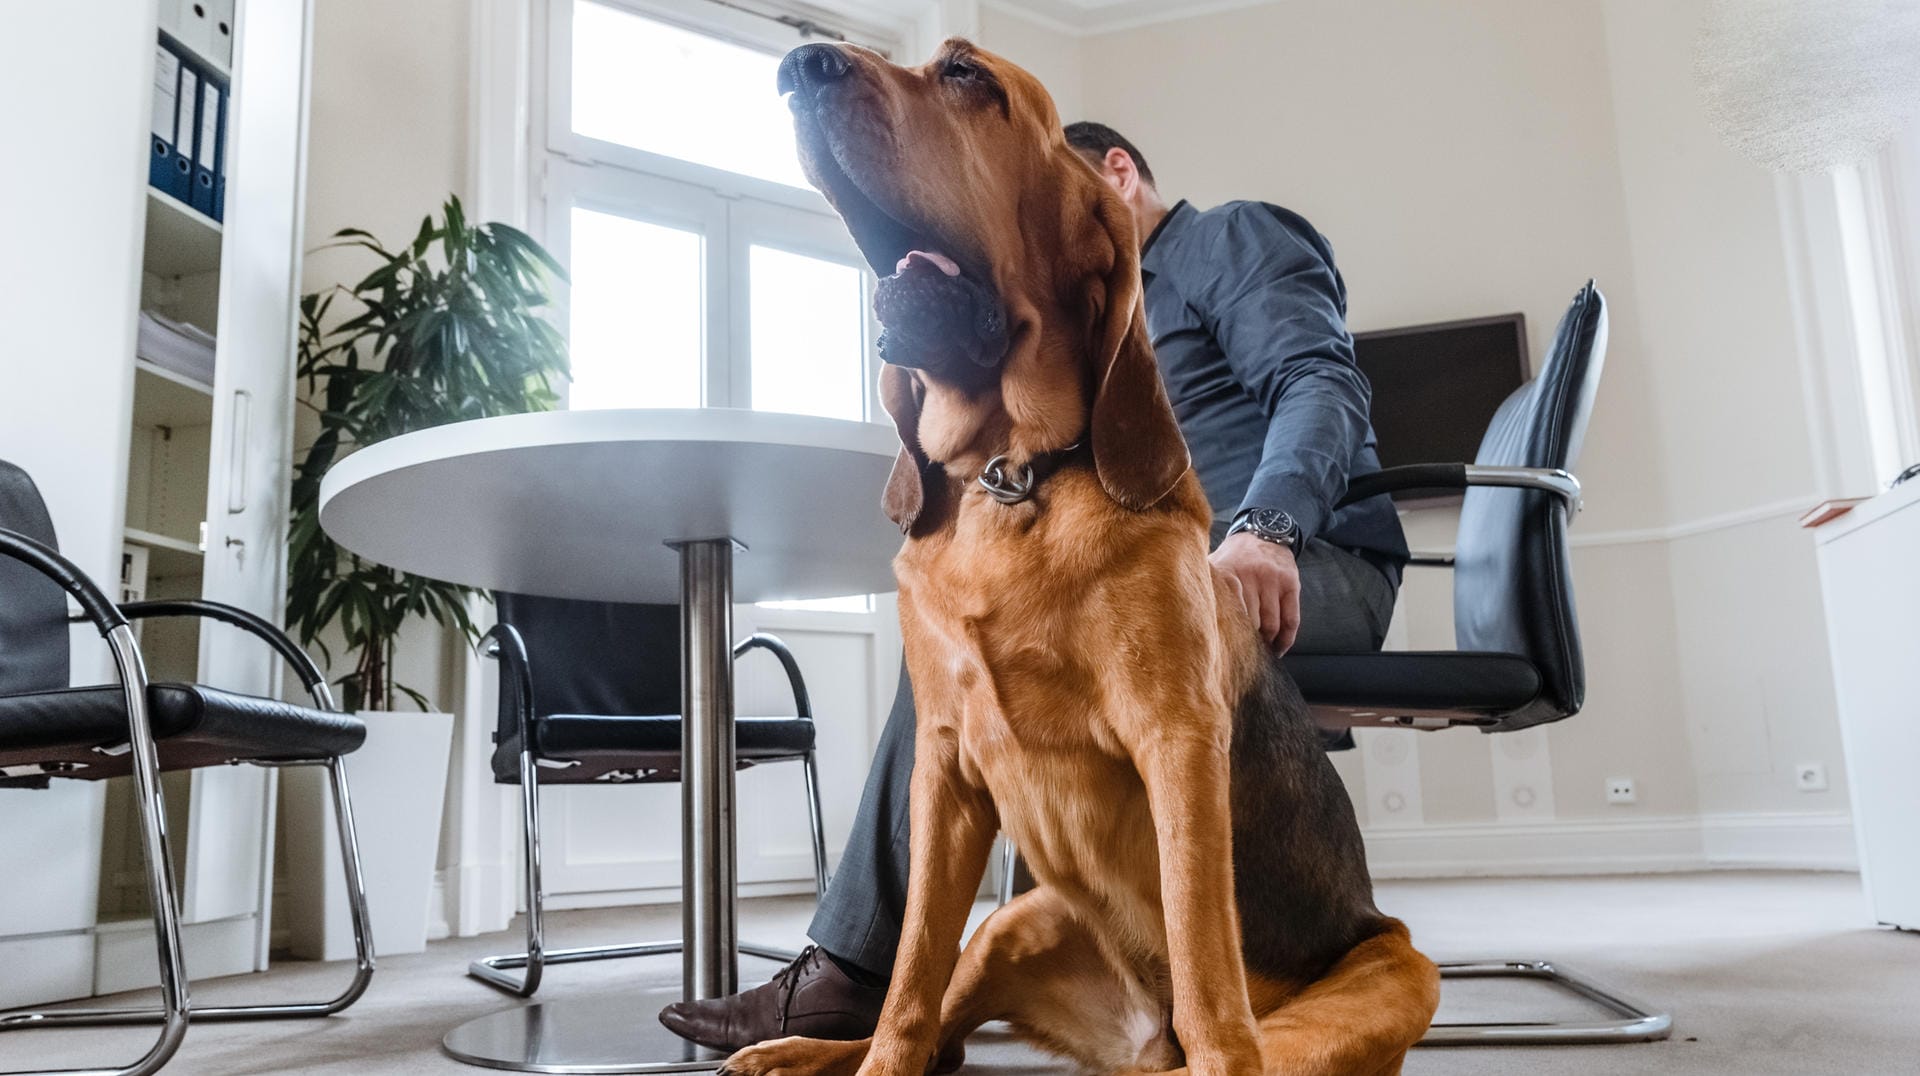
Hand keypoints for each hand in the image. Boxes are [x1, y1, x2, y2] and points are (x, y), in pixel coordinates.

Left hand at [1211, 531, 1301, 653]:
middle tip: (1241, 659)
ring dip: (1267, 645)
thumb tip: (1184, 621)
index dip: (1227, 639)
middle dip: (1247, 644)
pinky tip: (1279, 649)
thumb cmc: (1232, 559)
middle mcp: (1250, 575)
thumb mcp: (1214, 566)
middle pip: (1250, 624)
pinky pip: (1291, 620)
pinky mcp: (1290, 583)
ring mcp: (1272, 579)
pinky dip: (1286, 640)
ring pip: (1272, 625)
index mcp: (1226, 575)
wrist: (1262, 532)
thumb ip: (1203, 589)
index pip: (1227, 615)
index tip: (1223, 656)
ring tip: (1260, 656)